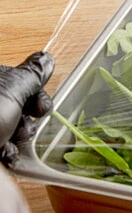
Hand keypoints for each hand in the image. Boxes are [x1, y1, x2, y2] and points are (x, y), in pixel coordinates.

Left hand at [0, 52, 53, 166]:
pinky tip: (5, 153)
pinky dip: (6, 149)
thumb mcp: (13, 90)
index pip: (18, 78)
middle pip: (15, 102)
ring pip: (9, 124)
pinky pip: (0, 142)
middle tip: (28, 125)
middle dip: (28, 117)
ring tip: (14, 141)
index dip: (35, 93)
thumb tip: (46, 59)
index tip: (41, 107)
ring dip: (19, 135)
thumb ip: (33, 74)